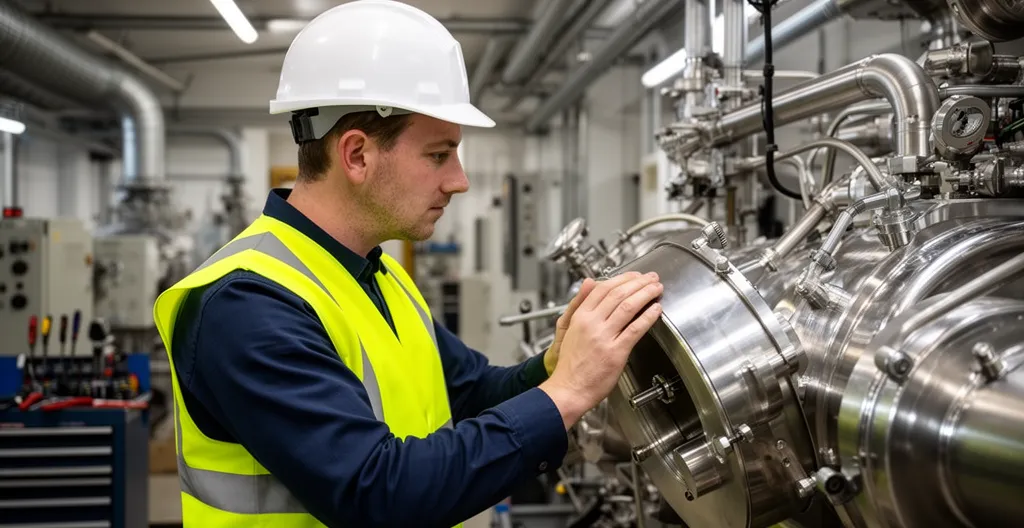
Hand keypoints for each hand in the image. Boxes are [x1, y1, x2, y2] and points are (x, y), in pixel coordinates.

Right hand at [539, 271, 662, 429]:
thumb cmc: (570, 364)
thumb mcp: (568, 328)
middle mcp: (591, 323)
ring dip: (645, 294)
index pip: (603, 288)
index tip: (635, 276)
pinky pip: (635, 329)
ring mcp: (603, 337)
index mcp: (580, 316)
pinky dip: (648, 316)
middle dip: (638, 282)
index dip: (622, 278)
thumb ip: (579, 304)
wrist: (568, 389)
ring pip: (628, 306)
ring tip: (656, 289)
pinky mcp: (615, 352)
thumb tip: (589, 282)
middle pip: (618, 294)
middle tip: (651, 278)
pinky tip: (656, 310)